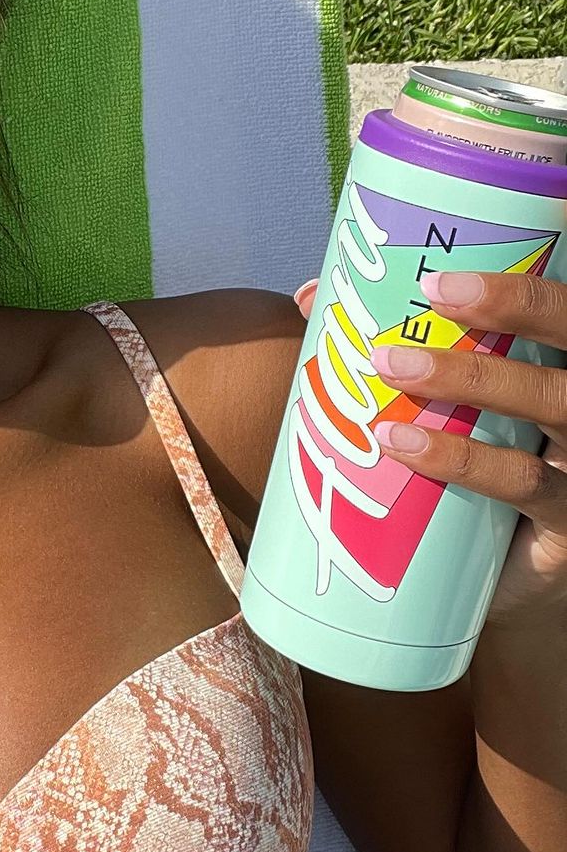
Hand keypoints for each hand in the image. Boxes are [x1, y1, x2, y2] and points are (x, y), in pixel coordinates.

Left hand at [292, 269, 566, 626]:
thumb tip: (310, 297)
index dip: (520, 288)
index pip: (563, 310)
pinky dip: (466, 460)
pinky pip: (528, 484)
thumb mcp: (453, 403)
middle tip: (430, 293)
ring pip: (553, 405)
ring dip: (471, 378)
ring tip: (391, 367)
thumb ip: (396, 346)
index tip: (444, 276)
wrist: (510, 575)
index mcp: (565, 365)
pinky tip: (405, 445)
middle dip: (508, 309)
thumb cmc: (480, 462)